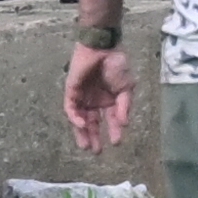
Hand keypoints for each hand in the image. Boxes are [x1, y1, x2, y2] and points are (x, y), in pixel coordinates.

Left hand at [61, 37, 134, 152]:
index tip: (116, 142)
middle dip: (94, 137)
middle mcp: (94, 100)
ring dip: (82, 132)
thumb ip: (124, 107)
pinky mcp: (71, 91)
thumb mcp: (126, 88)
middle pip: (92, 123)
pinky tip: (83, 124)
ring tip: (86, 146)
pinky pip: (71, 108)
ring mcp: (82, 97)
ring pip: (80, 119)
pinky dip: (76, 117)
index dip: (113, 131)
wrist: (102, 47)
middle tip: (96, 151)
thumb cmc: (116, 64)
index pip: (110, 119)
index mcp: (109, 99)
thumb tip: (125, 125)